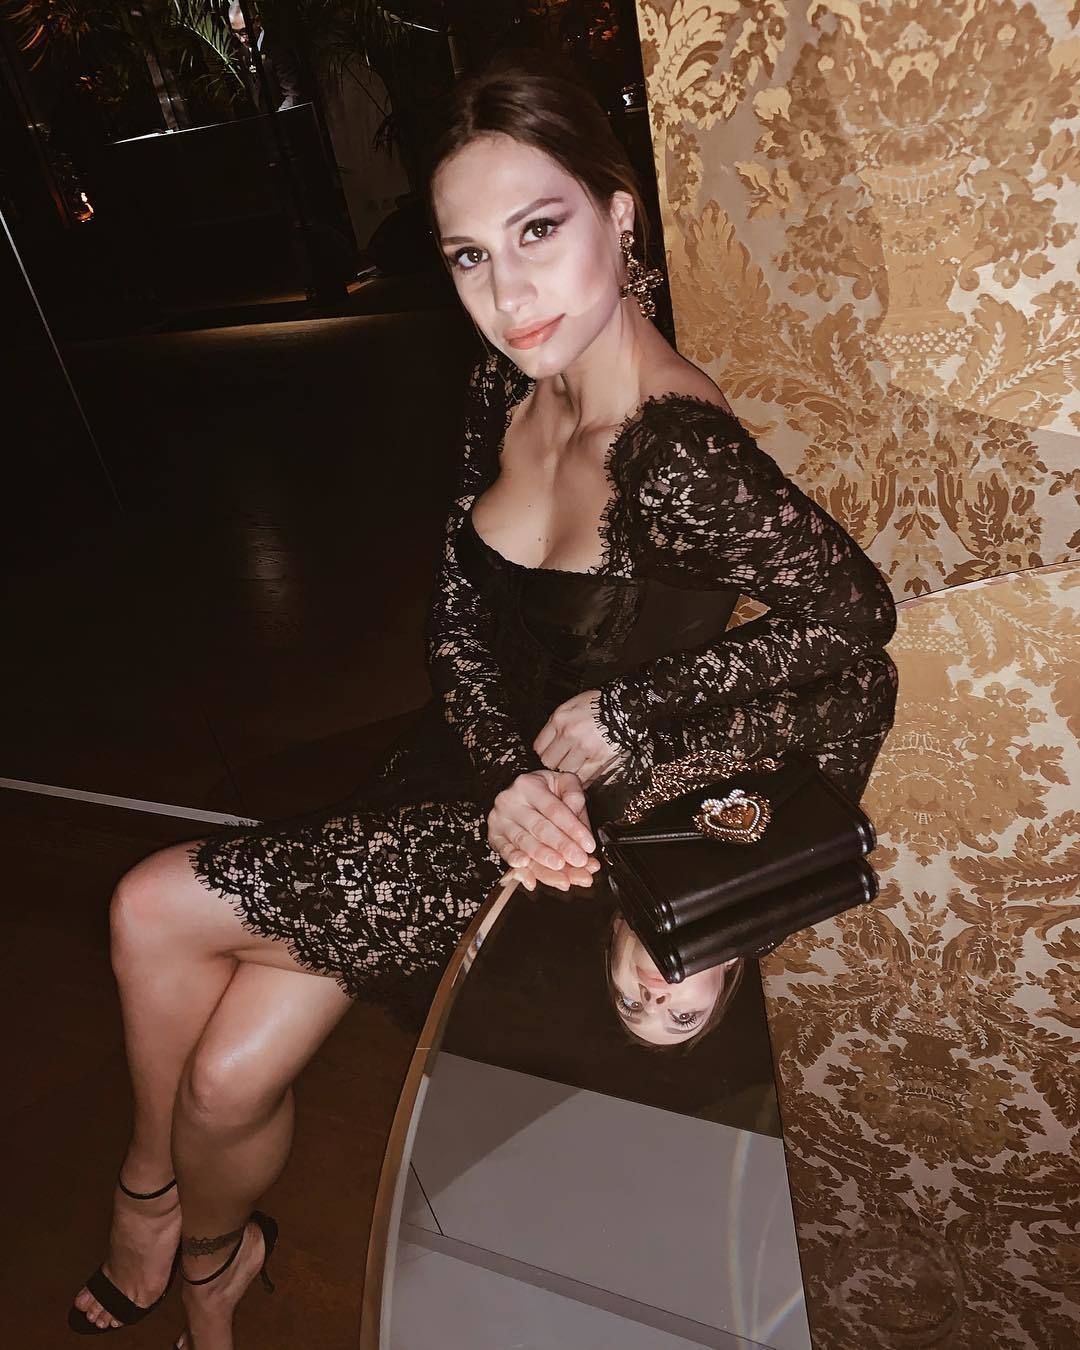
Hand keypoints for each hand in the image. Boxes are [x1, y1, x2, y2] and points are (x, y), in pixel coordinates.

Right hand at [487, 769, 599, 892]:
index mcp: (529, 785)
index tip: (589, 845)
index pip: (554, 809)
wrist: (519, 792)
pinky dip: (520, 871)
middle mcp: (511, 801)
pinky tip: (532, 879)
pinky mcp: (495, 837)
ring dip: (546, 864)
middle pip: (539, 828)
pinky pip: (507, 856)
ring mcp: (500, 820)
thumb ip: (574, 795)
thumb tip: (576, 811)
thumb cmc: (544, 791)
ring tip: (564, 876)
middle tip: (580, 861)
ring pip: (525, 845)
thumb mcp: (563, 783)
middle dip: (562, 848)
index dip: (573, 829)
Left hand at [532, 689, 618, 785]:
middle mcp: (569, 733)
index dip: (544, 753)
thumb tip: (549, 740)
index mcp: (560, 719)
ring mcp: (583, 747)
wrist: (626, 705)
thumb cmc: (601, 704)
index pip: (540, 746)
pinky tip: (584, 777)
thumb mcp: (573, 704)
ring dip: (568, 773)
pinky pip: (584, 776)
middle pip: (549, 762)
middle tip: (562, 764)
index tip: (550, 755)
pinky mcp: (598, 758)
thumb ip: (558, 722)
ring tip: (575, 769)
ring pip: (565, 771)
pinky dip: (582, 780)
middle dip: (554, 765)